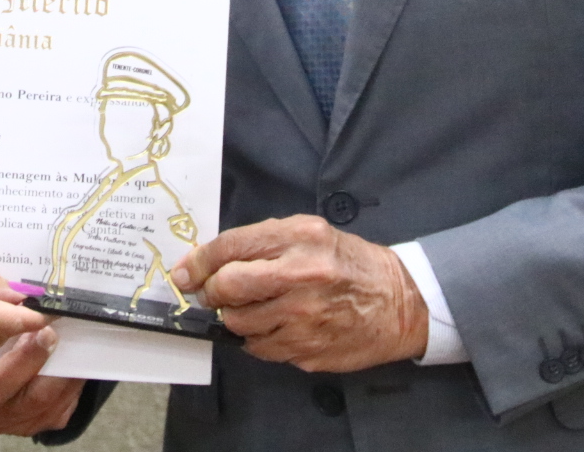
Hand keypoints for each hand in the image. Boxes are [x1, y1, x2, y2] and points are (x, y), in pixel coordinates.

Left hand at [173, 215, 428, 371]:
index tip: (183, 273)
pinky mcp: (308, 350)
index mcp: (299, 238)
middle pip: (228, 286)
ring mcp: (305, 317)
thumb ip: (263, 243)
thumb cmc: (349, 264)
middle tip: (210, 294)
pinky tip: (275, 327)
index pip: (230, 247)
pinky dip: (258, 339)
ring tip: (252, 309)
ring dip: (234, 318)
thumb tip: (211, 262)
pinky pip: (261, 349)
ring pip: (239, 323)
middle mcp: (301, 275)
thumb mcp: (311, 234)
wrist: (401, 302)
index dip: (197, 262)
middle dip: (210, 292)